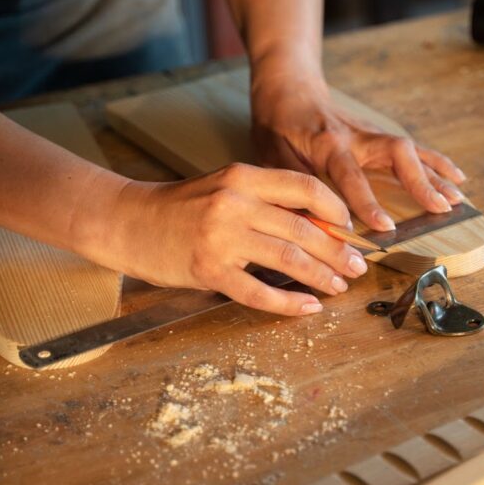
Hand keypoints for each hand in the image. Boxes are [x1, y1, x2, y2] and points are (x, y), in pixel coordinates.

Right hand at [100, 164, 368, 314]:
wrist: (125, 221)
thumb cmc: (180, 207)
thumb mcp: (225, 188)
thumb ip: (266, 202)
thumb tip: (320, 226)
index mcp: (243, 176)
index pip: (305, 188)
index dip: (336, 211)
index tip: (351, 230)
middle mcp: (235, 203)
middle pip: (304, 229)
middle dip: (338, 252)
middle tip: (358, 267)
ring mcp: (221, 238)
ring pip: (289, 260)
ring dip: (322, 277)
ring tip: (338, 287)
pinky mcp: (208, 270)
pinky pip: (259, 292)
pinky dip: (289, 304)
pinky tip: (307, 308)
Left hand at [250, 70, 466, 230]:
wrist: (288, 87)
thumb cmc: (276, 125)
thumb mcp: (271, 156)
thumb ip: (292, 189)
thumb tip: (308, 225)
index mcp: (327, 142)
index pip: (351, 174)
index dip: (368, 201)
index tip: (386, 227)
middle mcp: (356, 135)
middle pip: (397, 153)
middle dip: (420, 182)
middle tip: (441, 208)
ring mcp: (372, 133)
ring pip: (410, 151)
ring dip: (436, 175)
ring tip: (459, 199)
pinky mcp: (379, 135)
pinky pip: (413, 149)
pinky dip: (437, 163)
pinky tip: (458, 178)